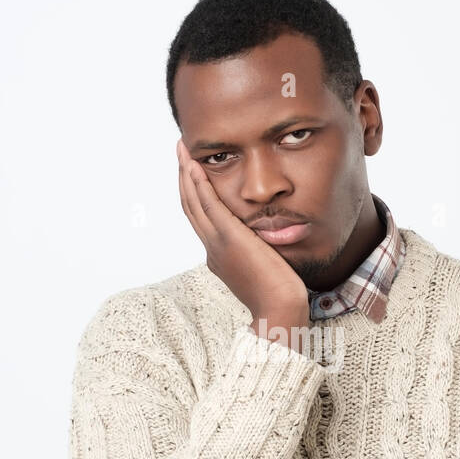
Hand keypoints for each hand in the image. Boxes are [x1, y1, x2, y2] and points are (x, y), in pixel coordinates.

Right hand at [176, 137, 309, 329]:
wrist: (278, 309)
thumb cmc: (279, 294)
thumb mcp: (265, 267)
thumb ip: (260, 250)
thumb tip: (266, 240)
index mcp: (218, 255)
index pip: (201, 217)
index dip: (193, 192)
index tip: (192, 171)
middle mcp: (212, 248)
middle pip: (190, 206)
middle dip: (183, 176)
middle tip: (180, 151)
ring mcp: (217, 243)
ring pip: (193, 202)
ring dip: (186, 173)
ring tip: (183, 149)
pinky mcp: (229, 238)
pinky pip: (209, 205)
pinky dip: (199, 184)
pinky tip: (195, 166)